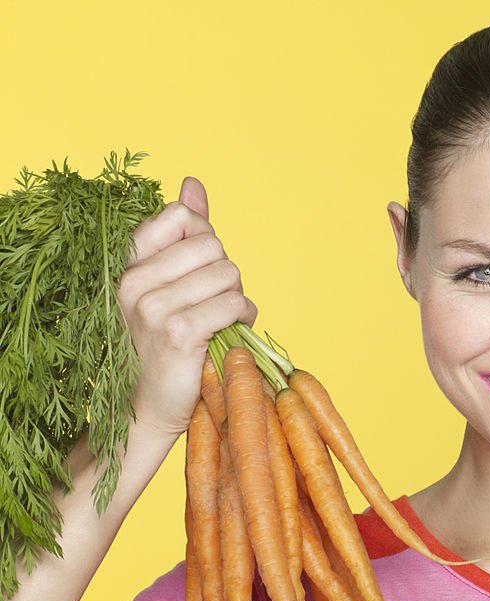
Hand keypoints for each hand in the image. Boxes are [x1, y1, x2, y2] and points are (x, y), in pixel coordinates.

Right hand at [117, 177, 256, 440]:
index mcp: (127, 264)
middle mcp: (133, 282)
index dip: (205, 241)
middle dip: (226, 273)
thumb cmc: (162, 344)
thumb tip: (192, 185)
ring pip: (228, 274)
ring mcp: (154, 308)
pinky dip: (243, 317)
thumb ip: (182, 233)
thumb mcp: (167, 284)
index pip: (179, 217)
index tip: (199, 272)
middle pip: (212, 246)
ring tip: (219, 321)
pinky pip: (233, 304)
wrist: (146, 408)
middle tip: (214, 303)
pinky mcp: (179, 333)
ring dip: (237, 298)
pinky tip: (229, 333)